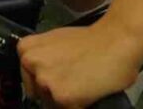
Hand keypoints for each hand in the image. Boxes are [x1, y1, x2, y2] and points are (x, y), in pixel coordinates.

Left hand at [18, 19, 142, 107]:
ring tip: (82, 81)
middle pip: (39, 91)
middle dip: (54, 89)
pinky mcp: (62, 97)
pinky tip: (88, 89)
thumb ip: (43, 57)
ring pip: (52, 101)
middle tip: (73, 77)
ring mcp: (45, 81)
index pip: (28, 78)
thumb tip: (39, 74)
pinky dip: (79, 104)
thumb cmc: (91, 40)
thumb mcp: (55, 41)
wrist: (116, 40)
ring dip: (66, 97)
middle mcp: (31, 64)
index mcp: (26, 49)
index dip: (44, 79)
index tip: (57, 77)